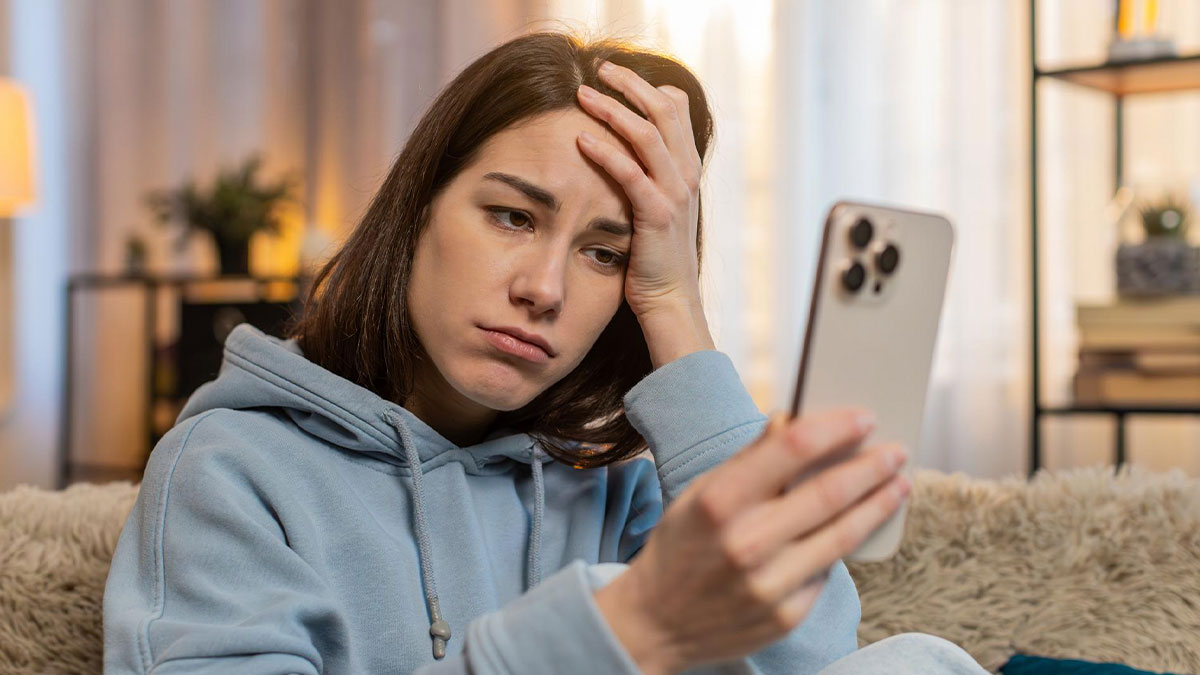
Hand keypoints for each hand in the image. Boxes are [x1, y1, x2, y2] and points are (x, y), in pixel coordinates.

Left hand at [575, 60, 703, 318]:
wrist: (671, 300)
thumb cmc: (656, 257)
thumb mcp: (658, 208)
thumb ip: (649, 177)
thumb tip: (624, 151)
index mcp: (687, 168)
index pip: (675, 109)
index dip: (648, 85)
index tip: (616, 74)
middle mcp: (686, 175)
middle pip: (664, 109)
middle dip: (630, 84)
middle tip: (600, 68)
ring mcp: (675, 194)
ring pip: (647, 134)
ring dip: (613, 109)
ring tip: (582, 94)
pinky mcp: (656, 215)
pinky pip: (630, 173)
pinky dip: (604, 152)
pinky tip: (580, 140)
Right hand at [593, 408, 910, 672]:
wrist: (656, 622)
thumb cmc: (681, 547)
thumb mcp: (699, 493)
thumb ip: (748, 460)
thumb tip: (788, 421)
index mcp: (719, 500)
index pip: (792, 448)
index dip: (836, 428)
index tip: (864, 417)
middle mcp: (745, 542)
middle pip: (829, 492)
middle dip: (872, 466)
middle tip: (897, 451)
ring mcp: (768, 584)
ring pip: (843, 535)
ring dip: (879, 504)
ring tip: (899, 484)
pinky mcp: (786, 617)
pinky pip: (827, 572)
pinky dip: (844, 545)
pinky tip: (857, 527)